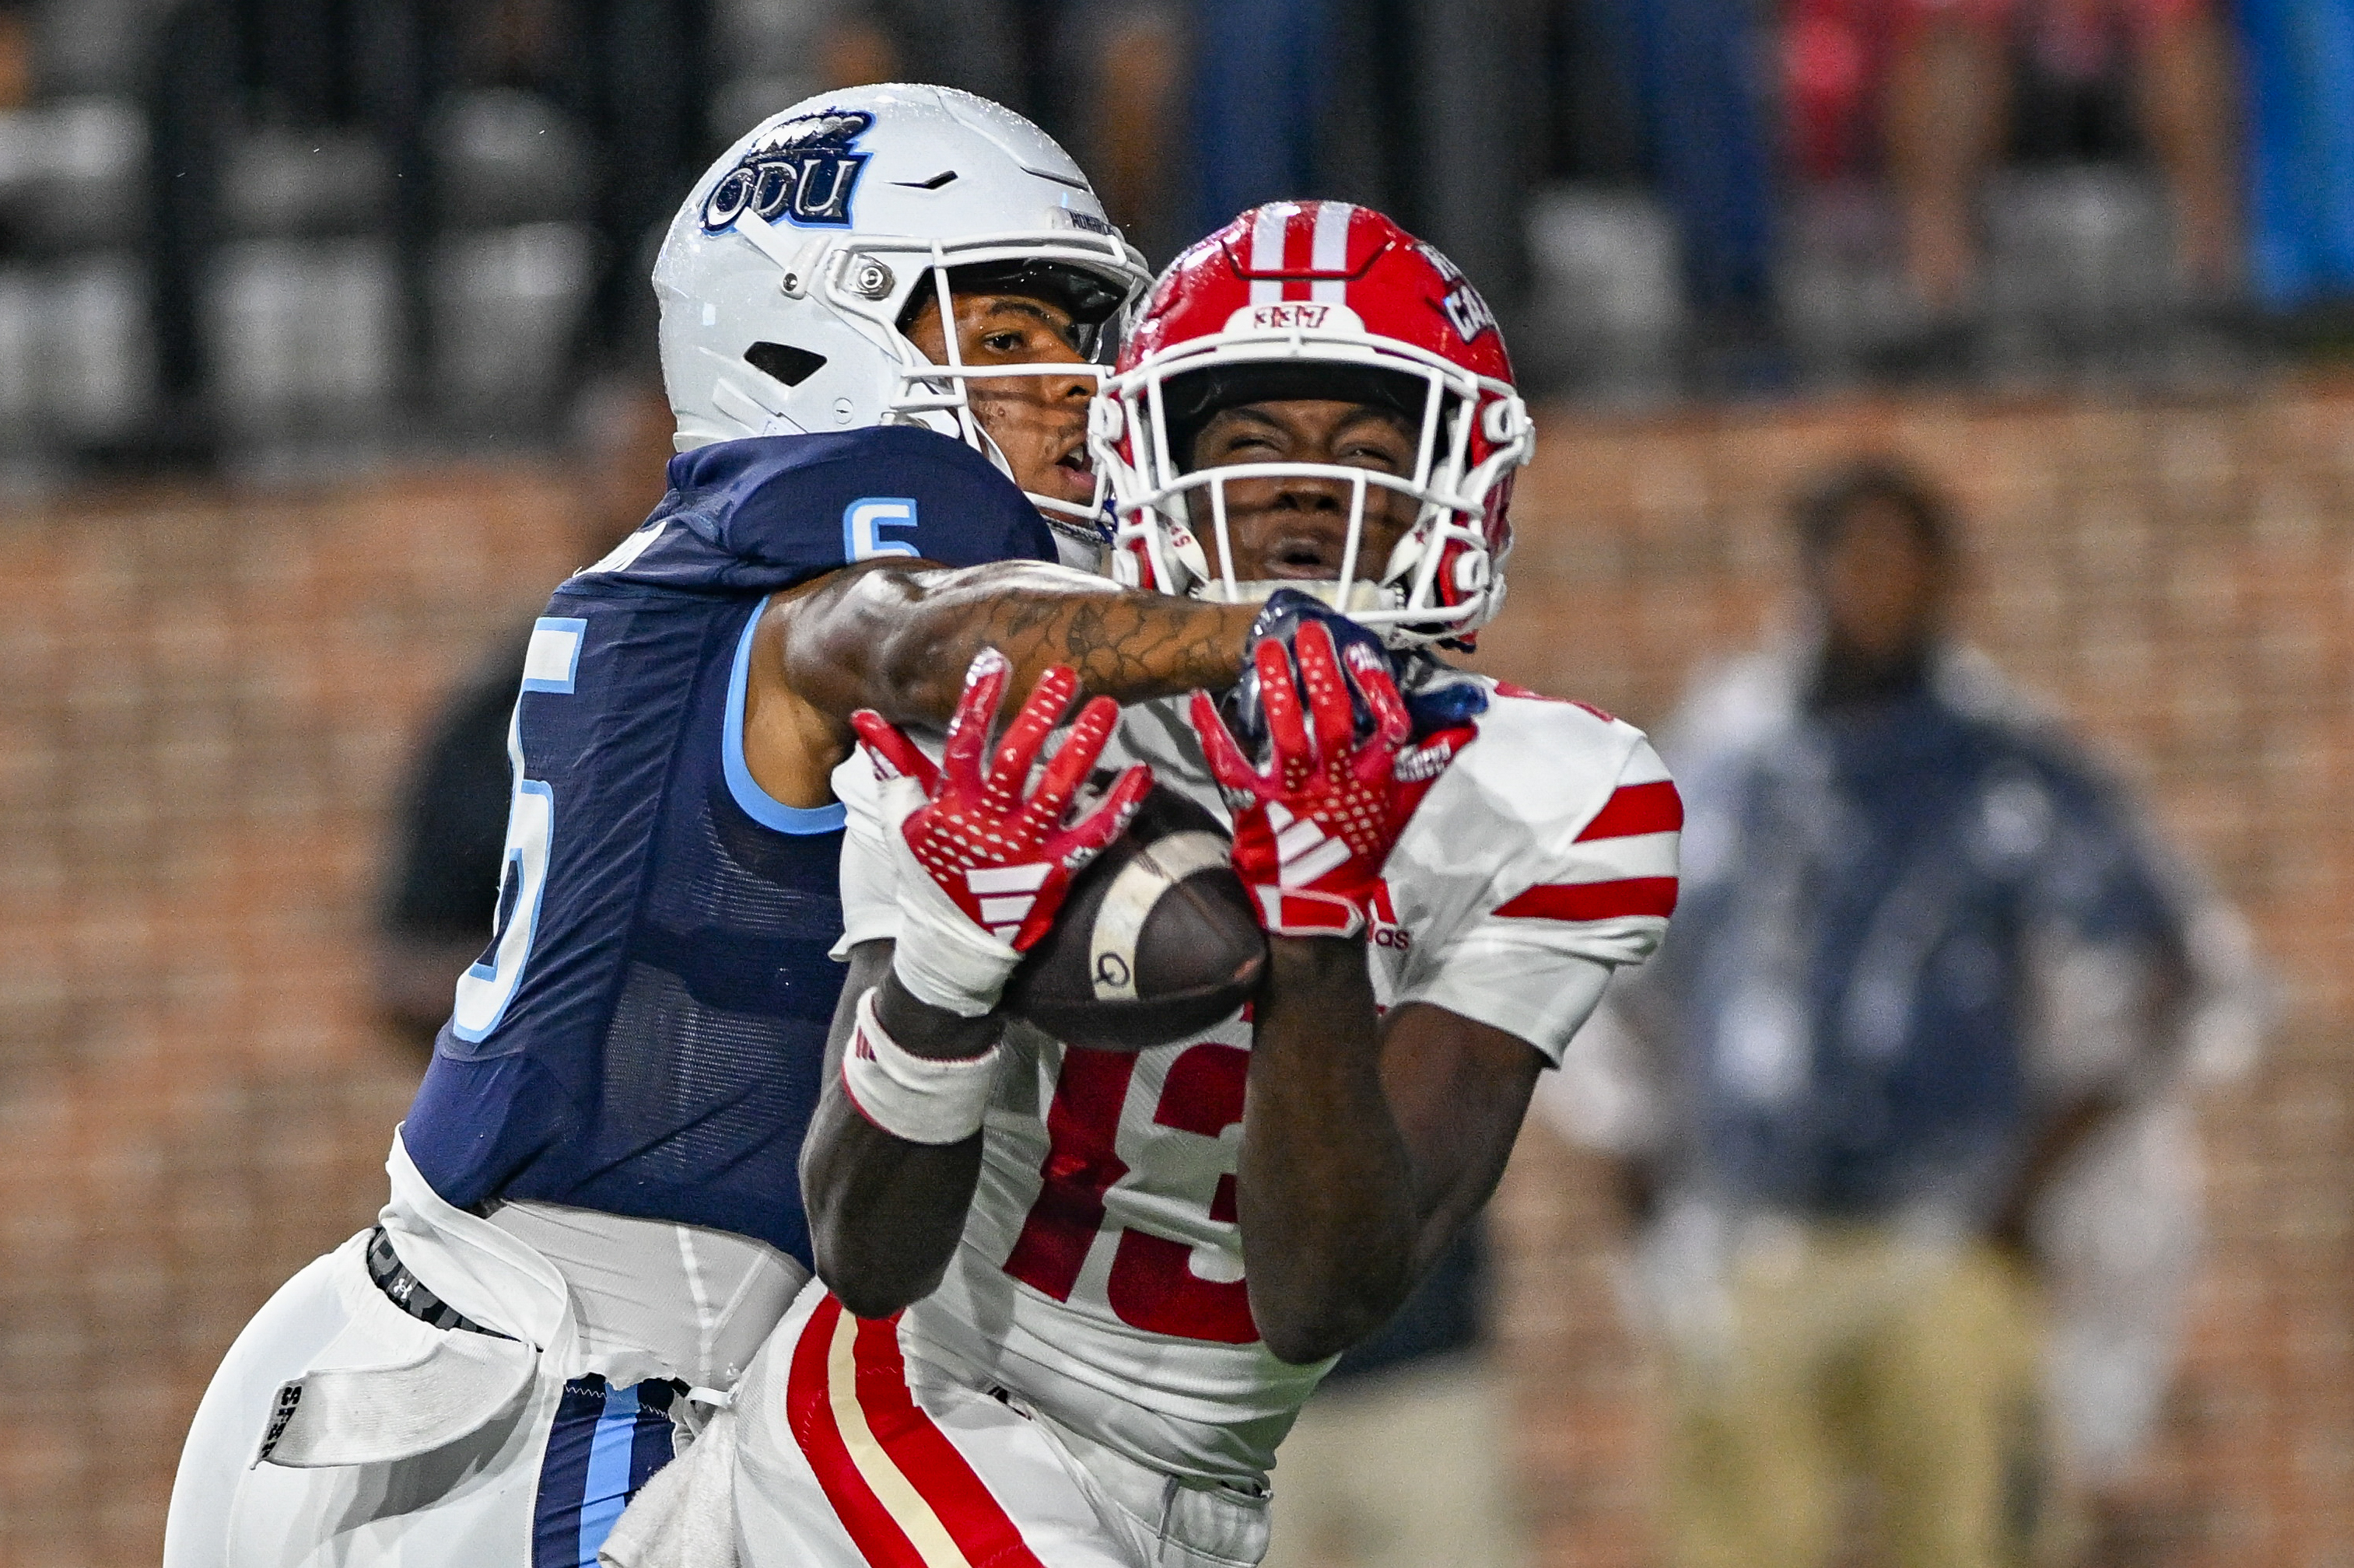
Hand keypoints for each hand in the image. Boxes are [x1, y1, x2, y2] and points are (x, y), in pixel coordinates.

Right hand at [853, 649, 1151, 1013]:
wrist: (951, 942)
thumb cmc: (931, 872)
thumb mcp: (902, 821)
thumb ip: (894, 766)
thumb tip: (865, 716)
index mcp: (951, 806)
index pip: (963, 744)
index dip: (978, 701)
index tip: (995, 660)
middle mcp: (988, 824)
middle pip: (1016, 761)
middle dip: (1040, 714)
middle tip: (1066, 674)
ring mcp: (1024, 848)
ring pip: (1058, 792)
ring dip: (1084, 747)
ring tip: (1106, 707)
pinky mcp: (1056, 872)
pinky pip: (1094, 835)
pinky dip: (1119, 805)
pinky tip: (1143, 773)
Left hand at [1190, 621, 1471, 938]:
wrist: (1316, 904)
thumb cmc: (1361, 850)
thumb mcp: (1403, 808)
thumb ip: (1428, 765)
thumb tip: (1464, 730)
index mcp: (1372, 779)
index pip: (1388, 726)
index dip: (1378, 688)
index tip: (1362, 654)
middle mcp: (1334, 782)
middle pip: (1332, 719)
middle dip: (1322, 671)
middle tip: (1311, 633)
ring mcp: (1292, 793)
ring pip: (1284, 734)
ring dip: (1275, 689)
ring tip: (1267, 650)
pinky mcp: (1254, 804)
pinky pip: (1229, 763)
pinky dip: (1212, 730)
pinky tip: (1200, 698)